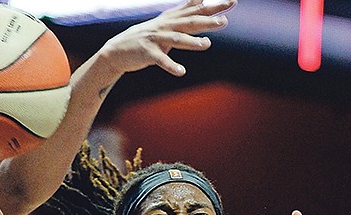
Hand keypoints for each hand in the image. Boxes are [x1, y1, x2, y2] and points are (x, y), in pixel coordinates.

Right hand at [99, 0, 235, 76]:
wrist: (117, 50)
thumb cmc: (145, 38)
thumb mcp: (165, 22)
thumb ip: (183, 14)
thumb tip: (200, 1)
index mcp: (171, 19)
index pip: (195, 10)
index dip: (213, 6)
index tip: (232, 2)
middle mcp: (165, 26)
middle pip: (189, 22)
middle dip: (207, 21)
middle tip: (224, 21)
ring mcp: (155, 39)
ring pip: (176, 39)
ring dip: (192, 42)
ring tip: (207, 45)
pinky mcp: (147, 54)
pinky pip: (161, 60)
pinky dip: (171, 66)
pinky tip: (181, 71)